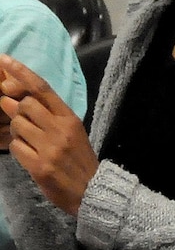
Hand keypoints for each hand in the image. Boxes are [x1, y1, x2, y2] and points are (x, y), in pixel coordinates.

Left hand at [0, 55, 97, 215]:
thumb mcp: (70, 132)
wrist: (91, 190)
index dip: (21, 72)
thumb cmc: (78, 158)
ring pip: (17, 125)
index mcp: (70, 118)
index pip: (42, 89)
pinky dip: (17, 149)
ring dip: (16, 131)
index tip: (4, 59)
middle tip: (23, 121)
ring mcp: (50, 147)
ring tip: (29, 141)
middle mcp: (60, 129)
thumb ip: (45, 115)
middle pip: (25, 104)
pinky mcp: (39, 165)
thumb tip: (12, 99)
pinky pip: (15, 147)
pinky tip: (29, 155)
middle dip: (16, 111)